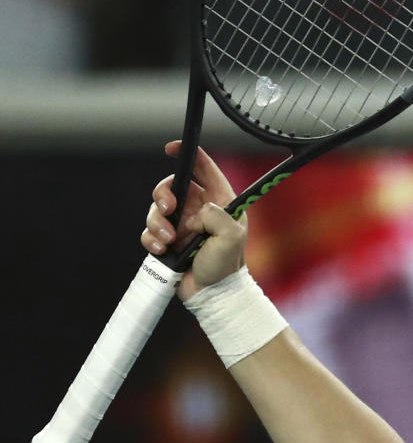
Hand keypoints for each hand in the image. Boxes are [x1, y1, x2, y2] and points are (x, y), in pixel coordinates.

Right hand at [141, 142, 245, 299]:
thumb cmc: (227, 265)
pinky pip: (150, 231)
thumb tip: (199, 210)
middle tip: (168, 208)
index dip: (188, 154)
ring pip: (157, 209)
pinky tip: (162, 250)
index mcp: (219, 201)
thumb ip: (218, 217)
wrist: (212, 294)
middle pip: (171, 186)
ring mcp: (182, 224)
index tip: (171, 149)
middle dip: (163, 194)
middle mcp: (199, 209)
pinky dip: (151, 238)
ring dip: (157, 222)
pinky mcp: (167, 240)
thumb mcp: (231, 237)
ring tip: (168, 240)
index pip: (203, 168)